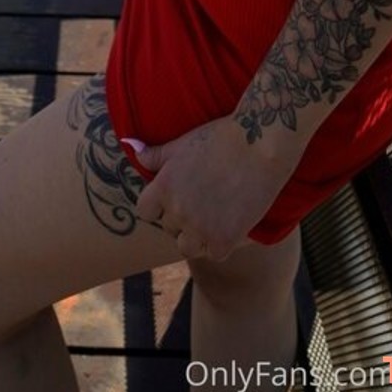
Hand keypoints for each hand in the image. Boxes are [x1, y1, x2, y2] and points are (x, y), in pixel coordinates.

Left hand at [132, 116, 288, 260]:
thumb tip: (131, 148)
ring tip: (212, 216)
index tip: (175, 196)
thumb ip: (155, 154)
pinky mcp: (224, 240)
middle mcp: (177, 211)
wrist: (260, 144)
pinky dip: (221, 242)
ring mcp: (200, 229)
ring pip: (187, 247)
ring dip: (196, 236)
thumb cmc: (220, 137)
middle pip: (168, 228)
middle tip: (202, 200)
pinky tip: (231, 223)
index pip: (146, 211)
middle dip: (180, 218)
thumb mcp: (182, 143)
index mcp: (163, 188)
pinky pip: (213, 253)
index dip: (159, 204)